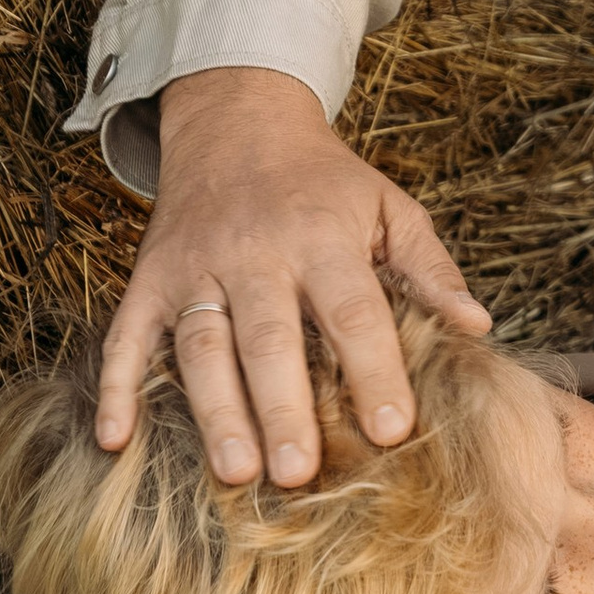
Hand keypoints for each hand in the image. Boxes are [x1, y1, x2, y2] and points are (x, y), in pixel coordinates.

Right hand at [98, 67, 488, 486]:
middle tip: (299, 475)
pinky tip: (115, 440)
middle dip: (284, 408)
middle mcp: (255, 254)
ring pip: (201, 345)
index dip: (374, 370)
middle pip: (270, 338)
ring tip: (234, 472)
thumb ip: (430, 269)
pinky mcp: (149, 278)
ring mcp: (195, 268)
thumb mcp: (387, 207)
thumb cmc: (324, 181)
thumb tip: (478, 327)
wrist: (237, 119)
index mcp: (322, 238)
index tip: (394, 431)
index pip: (353, 311)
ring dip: (215, 410)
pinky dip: (117, 387)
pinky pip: (125, 336)